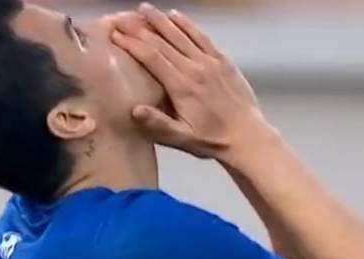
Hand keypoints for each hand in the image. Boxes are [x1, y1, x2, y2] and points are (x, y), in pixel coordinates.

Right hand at [112, 3, 274, 158]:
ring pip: (181, 35)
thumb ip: (158, 125)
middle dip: (140, 28)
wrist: (247, 136)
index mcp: (182, 87)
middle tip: (121, 17)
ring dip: (161, 20)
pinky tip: (175, 15)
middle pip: (163, 42)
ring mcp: (210, 62)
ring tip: (143, 8)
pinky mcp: (223, 60)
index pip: (152, 58)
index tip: (115, 35)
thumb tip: (134, 109)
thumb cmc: (211, 140)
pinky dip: (187, 24)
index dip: (132, 44)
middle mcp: (195, 69)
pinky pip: (202, 37)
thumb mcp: (182, 139)